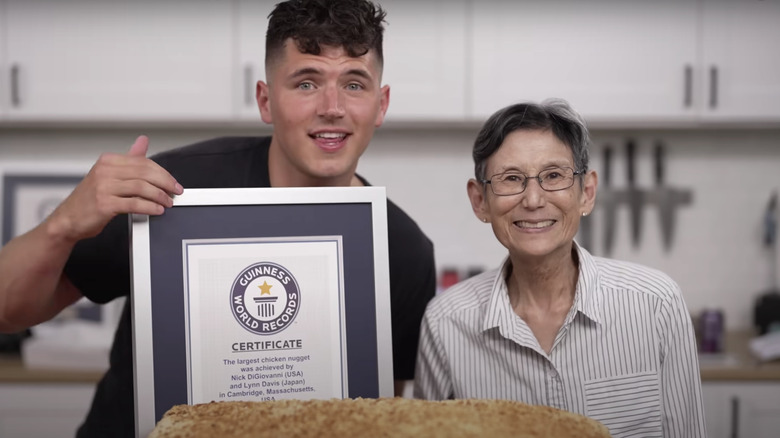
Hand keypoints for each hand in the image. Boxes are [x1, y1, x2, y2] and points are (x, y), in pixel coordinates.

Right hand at [47, 135, 182, 242]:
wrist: (68, 220)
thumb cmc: (90, 199)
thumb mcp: (109, 175)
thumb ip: (129, 159)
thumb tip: (143, 141)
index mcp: (108, 161)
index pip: (143, 162)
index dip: (163, 173)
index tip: (174, 183)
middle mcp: (105, 171)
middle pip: (145, 173)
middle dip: (165, 183)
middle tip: (176, 192)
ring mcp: (103, 187)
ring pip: (141, 187)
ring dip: (159, 196)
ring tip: (167, 203)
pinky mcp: (104, 204)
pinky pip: (134, 203)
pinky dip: (149, 207)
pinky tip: (157, 210)